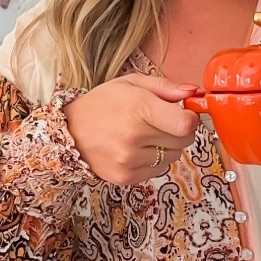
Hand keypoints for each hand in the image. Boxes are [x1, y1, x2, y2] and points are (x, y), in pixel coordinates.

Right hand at [66, 74, 199, 183]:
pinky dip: (153, 161)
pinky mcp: (125, 177)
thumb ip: (164, 87)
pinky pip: (158, 170)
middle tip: (162, 124)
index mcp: (139, 108)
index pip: (185, 125)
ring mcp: (129, 159)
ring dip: (166, 147)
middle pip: (183, 142)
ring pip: (172, 157)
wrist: (68, 131)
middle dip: (179, 132)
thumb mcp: (130, 83)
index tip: (184, 115)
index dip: (190, 120)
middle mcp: (134, 136)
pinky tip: (136, 150)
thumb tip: (193, 92)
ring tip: (144, 136)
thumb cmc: (101, 104)